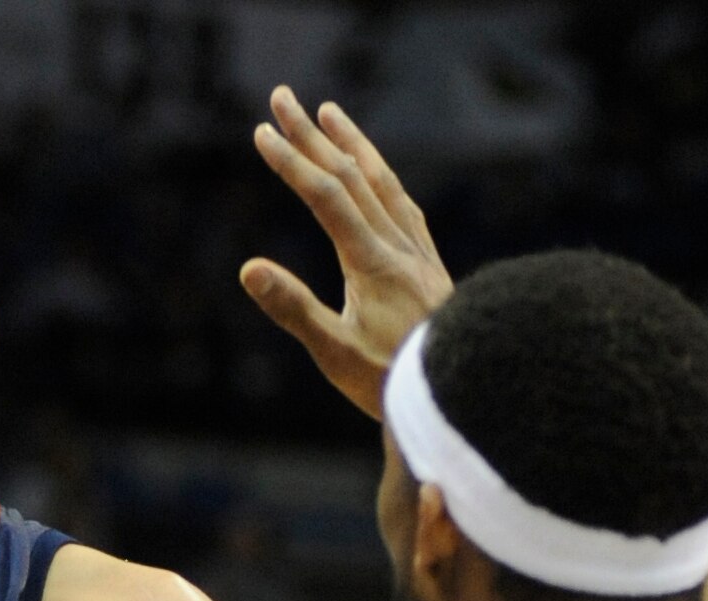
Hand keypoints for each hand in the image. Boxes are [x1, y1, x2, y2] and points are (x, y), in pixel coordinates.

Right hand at [241, 85, 453, 416]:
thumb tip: (249, 269)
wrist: (458, 396)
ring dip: (352, 145)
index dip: (292, 161)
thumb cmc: (391, 384)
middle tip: (283, 98)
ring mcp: (418, 255)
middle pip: (350, 175)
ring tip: (330, 114)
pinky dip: (385, 181)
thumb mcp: (335, 353)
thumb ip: (293, 309)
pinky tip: (379, 176)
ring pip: (383, 183)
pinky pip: (406, 209)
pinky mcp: (431, 270)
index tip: (263, 132)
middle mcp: (398, 247)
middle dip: (312, 135)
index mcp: (371, 263)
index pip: (325, 196)